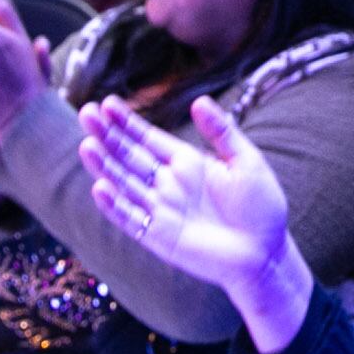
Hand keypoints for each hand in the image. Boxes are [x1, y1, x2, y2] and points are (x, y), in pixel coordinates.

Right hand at [78, 94, 298, 300]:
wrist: (266, 252)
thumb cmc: (260, 206)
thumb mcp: (246, 161)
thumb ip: (221, 132)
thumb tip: (199, 101)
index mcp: (186, 162)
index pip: (148, 138)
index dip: (127, 122)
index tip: (108, 103)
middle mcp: (167, 183)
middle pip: (129, 156)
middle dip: (108, 137)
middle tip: (87, 114)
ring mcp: (161, 209)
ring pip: (124, 184)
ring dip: (104, 167)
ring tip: (86, 145)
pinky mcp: (160, 236)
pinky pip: (131, 219)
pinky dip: (115, 205)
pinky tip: (99, 188)